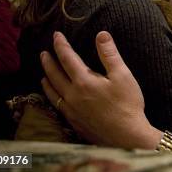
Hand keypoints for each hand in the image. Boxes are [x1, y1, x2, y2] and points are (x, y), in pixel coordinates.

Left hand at [40, 31, 165, 149]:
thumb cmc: (127, 104)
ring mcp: (71, 110)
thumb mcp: (122, 75)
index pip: (68, 58)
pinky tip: (55, 96)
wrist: (126, 136)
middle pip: (54, 75)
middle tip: (44, 52)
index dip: (61, 45)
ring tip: (43, 74)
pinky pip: (56, 105)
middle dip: (48, 62)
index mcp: (84, 81)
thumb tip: (101, 34)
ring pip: (52, 91)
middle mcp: (72, 95)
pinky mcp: (73, 121)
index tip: (56, 35)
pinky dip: (51, 96)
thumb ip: (110, 54)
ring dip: (46, 79)